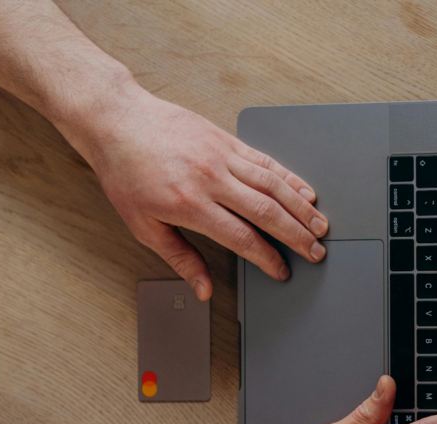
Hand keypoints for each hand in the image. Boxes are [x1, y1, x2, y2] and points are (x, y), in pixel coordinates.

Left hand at [61, 79, 328, 299]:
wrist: (115, 121)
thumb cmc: (124, 173)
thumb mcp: (143, 226)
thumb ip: (180, 259)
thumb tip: (203, 289)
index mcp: (190, 204)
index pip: (243, 237)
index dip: (268, 258)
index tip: (281, 271)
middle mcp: (211, 178)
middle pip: (268, 212)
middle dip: (298, 236)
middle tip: (317, 252)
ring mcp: (221, 156)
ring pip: (274, 185)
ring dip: (302, 209)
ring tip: (321, 227)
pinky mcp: (225, 139)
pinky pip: (265, 161)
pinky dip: (289, 178)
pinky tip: (305, 192)